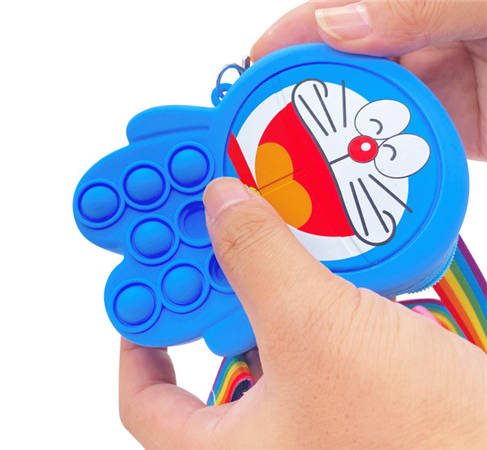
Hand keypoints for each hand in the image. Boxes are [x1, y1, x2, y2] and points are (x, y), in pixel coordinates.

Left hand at [119, 177, 486, 448]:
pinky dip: (310, 295)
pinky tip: (323, 258)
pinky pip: (314, 338)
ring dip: (264, 283)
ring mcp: (313, 416)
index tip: (139, 295)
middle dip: (209, 289)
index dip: (133, 343)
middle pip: (208, 352)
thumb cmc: (417, 437)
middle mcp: (266, 438)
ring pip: (267, 338)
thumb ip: (259, 259)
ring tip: (260, 231)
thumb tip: (220, 204)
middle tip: (204, 238)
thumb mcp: (316, 330)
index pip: (144, 403)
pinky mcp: (354, 396)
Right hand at [251, 0, 486, 161]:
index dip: (295, 32)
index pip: (342, 12)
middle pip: (340, 63)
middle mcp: (414, 43)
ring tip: (291, 147)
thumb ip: (420, 9)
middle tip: (262, 112)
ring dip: (326, 125)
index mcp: (417, 7)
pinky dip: (362, 157)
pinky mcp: (437, 129)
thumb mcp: (485, 9)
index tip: (259, 58)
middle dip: (299, 83)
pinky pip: (389, 143)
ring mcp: (425, 88)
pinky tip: (338, 166)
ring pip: (358, 106)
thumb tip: (339, 25)